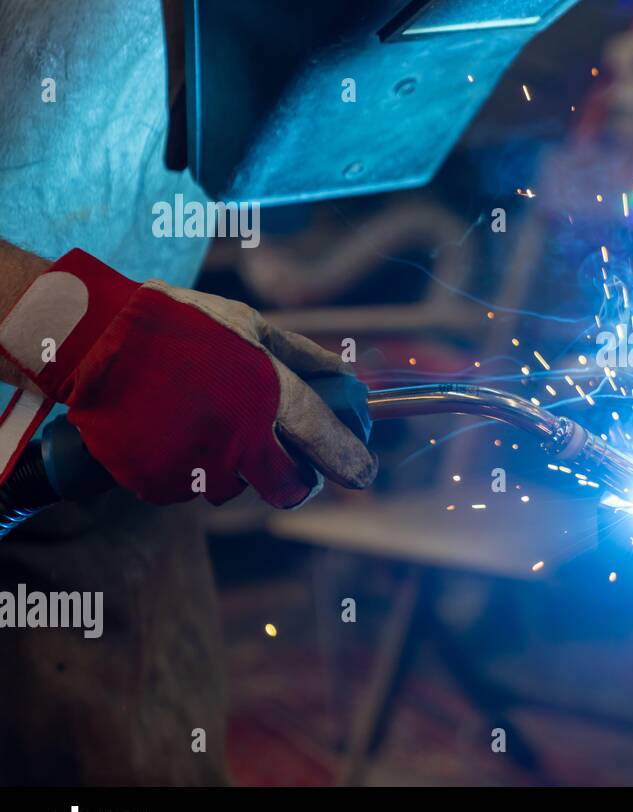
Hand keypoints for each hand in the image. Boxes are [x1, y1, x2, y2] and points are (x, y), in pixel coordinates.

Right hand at [0, 249, 375, 506]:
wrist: (91, 338)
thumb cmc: (179, 324)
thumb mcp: (248, 324)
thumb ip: (302, 355)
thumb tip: (345, 373)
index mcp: (266, 391)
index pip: (323, 437)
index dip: (348, 459)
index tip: (363, 473)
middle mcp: (237, 433)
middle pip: (289, 487)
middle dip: (296, 481)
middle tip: (290, 463)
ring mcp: (196, 462)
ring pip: (238, 487)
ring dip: (235, 466)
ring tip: (208, 421)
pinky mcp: (160, 482)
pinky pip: (191, 488)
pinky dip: (190, 467)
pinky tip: (176, 431)